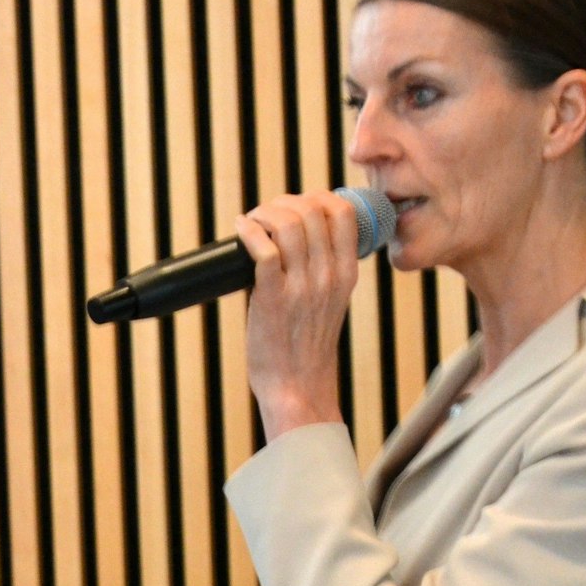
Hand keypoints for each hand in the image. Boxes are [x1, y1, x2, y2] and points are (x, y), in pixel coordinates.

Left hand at [233, 191, 361, 438]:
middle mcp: (327, 275)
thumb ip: (323, 270)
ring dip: (263, 214)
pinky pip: (262, 249)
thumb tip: (297, 236)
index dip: (315, 197)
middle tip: (264, 216)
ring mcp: (301, 286)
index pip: (342, 212)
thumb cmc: (306, 346)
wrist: (297, 387)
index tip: (295, 206)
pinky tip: (240, 231)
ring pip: (287, 223)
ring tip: (251, 223)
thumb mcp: (331, 302)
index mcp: (345, 273)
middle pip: (312, 210)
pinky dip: (248, 232)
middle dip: (283, 203)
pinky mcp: (272, 297)